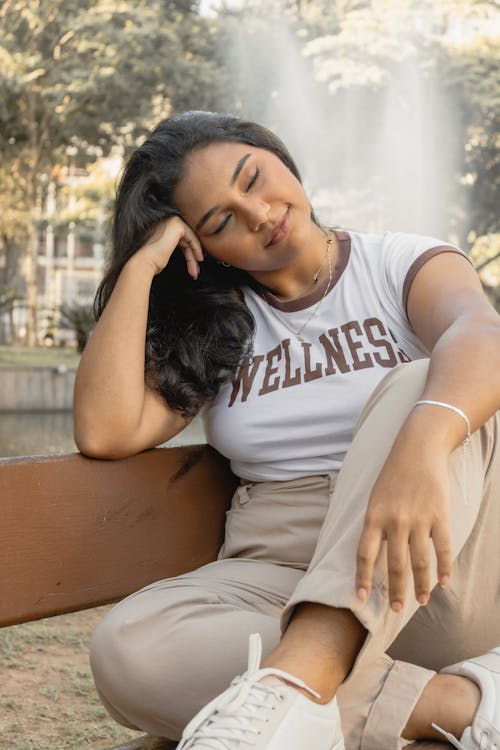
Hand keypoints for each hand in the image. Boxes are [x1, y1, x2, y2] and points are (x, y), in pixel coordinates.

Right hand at [136, 216, 203, 277]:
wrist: (144, 261)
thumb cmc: (149, 261)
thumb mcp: (162, 252)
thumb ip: (171, 248)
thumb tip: (187, 254)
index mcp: (159, 226)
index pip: (178, 239)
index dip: (186, 253)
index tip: (192, 266)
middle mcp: (164, 221)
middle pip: (184, 240)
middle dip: (190, 257)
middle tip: (194, 271)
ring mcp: (170, 221)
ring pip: (189, 240)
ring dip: (193, 257)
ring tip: (195, 271)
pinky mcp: (177, 225)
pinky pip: (192, 237)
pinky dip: (196, 249)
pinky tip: (198, 259)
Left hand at [355, 441, 451, 611]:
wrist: (417, 449)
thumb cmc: (392, 475)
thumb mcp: (375, 498)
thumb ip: (375, 526)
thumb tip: (373, 558)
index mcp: (374, 516)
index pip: (364, 554)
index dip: (362, 578)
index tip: (360, 599)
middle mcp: (395, 520)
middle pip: (394, 564)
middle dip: (395, 590)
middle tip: (395, 609)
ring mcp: (419, 518)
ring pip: (420, 561)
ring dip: (421, 585)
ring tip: (421, 601)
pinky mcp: (439, 515)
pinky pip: (442, 548)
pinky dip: (444, 567)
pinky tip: (443, 582)